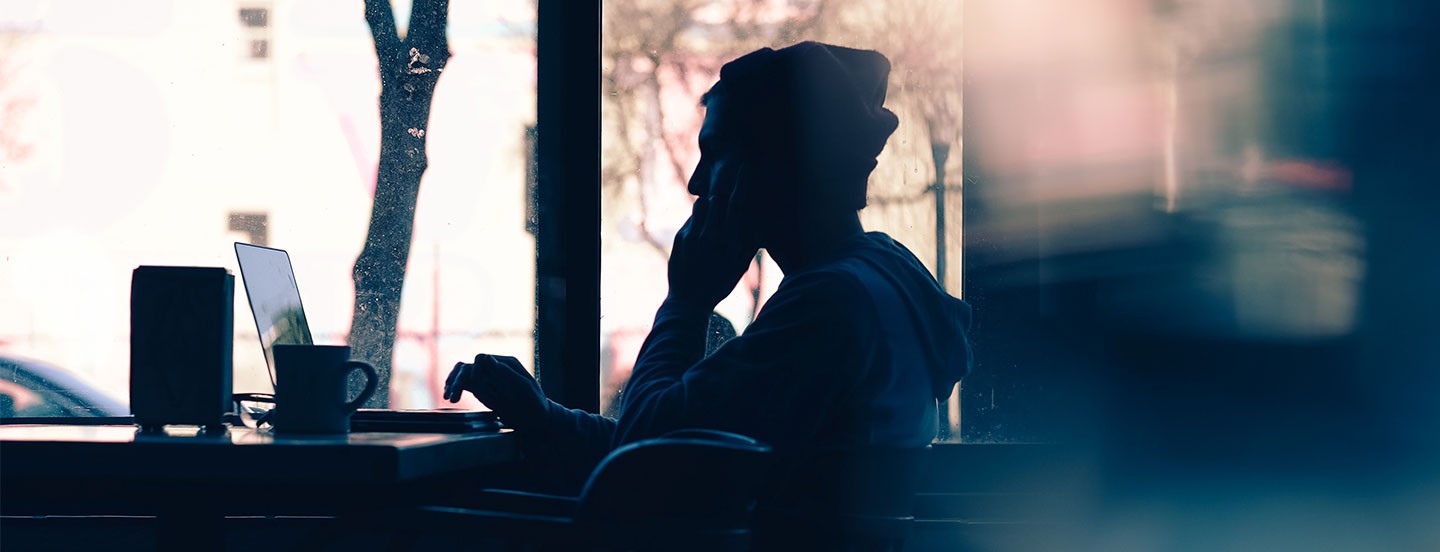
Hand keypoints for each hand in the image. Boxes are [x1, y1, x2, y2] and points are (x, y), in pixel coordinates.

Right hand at [443, 354, 548, 429]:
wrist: (536, 419)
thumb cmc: (535, 403)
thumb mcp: (524, 388)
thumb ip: (506, 373)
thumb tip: (485, 357)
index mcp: (506, 364)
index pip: (482, 360)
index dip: (475, 371)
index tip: (476, 386)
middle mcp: (494, 368)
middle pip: (469, 366)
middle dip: (458, 380)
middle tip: (451, 395)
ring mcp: (488, 379)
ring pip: (464, 374)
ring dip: (453, 383)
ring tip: (449, 396)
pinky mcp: (483, 389)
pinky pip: (465, 384)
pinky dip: (455, 388)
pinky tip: (450, 396)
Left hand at [666, 193, 757, 310]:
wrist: (689, 301)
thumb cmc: (718, 285)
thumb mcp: (739, 267)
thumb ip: (748, 245)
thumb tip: (758, 227)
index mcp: (730, 242)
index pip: (737, 205)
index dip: (741, 189)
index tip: (743, 181)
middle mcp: (712, 235)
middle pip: (717, 199)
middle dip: (722, 198)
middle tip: (725, 201)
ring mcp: (694, 235)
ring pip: (701, 204)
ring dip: (707, 206)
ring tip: (711, 215)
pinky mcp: (681, 237)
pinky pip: (691, 219)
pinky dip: (697, 220)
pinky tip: (700, 230)